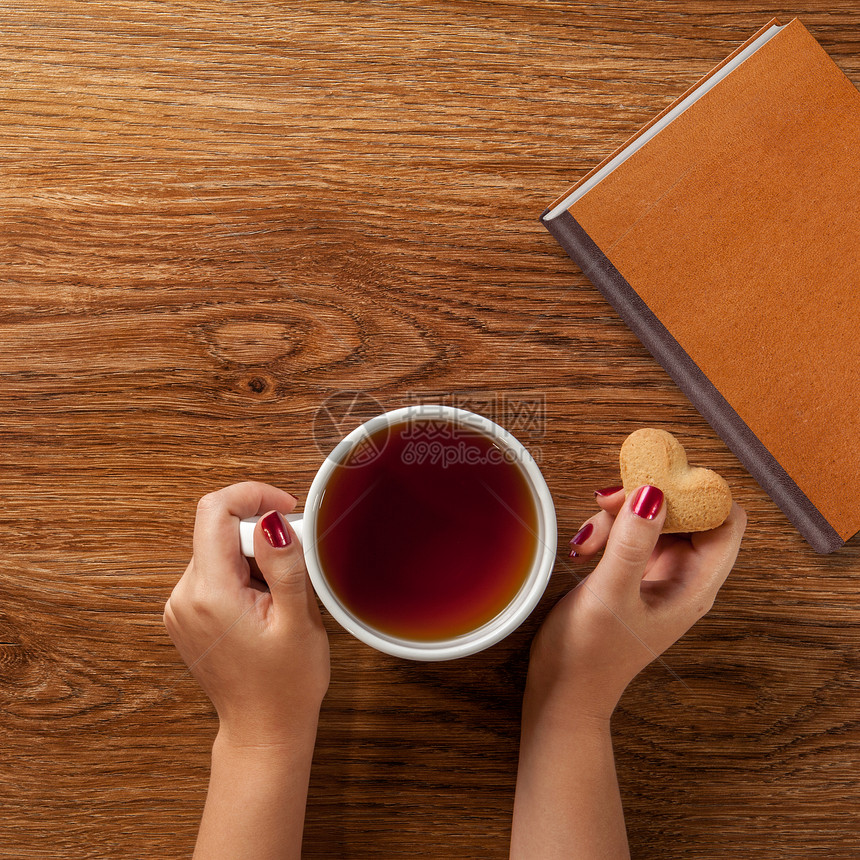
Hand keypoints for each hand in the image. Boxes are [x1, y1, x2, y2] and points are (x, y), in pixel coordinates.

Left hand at [163, 481, 329, 746]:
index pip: (214, 511)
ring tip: (278, 597)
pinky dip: (241, 574)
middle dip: (259, 534)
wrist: (264, 730)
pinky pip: (213, 571)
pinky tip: (262, 605)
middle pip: (216, 529)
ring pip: (217, 549)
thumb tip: (270, 519)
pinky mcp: (186, 614)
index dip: (252, 496)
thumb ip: (284, 564)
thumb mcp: (298, 620)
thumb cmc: (286, 684)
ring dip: (252, 557)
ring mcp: (181, 606)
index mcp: (209, 593)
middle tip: (291, 567)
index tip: (284, 508)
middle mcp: (184, 596)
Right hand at [528, 485, 745, 721]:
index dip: (697, 494)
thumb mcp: (610, 595)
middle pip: (686, 512)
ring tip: (587, 537)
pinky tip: (585, 546)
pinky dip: (609, 530)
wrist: (563, 691)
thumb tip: (653, 493)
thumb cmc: (589, 656)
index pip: (724, 520)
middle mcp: (685, 577)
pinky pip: (632, 534)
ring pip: (654, 518)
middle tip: (608, 503)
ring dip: (620, 515)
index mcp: (696, 586)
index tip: (654, 483)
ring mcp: (660, 574)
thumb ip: (633, 544)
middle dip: (647, 499)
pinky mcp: (635, 574)